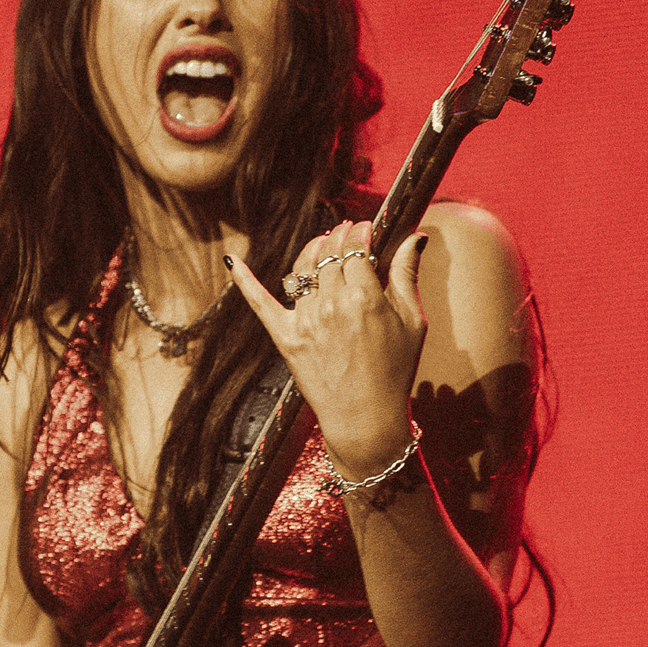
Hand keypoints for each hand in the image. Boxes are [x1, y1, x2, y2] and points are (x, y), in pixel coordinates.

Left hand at [229, 220, 428, 476]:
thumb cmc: (395, 370)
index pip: (357, 248)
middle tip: (346, 231)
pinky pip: (260, 302)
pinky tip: (232, 261)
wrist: (366, 417)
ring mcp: (306, 319)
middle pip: (330, 255)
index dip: (361, 233)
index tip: (366, 229)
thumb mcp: (412, 322)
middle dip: (339, 238)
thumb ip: (407, 275)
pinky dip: (244, 281)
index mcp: (366, 297)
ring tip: (321, 244)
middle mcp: (332, 303)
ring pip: (302, 269)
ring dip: (312, 251)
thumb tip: (415, 236)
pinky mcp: (285, 336)